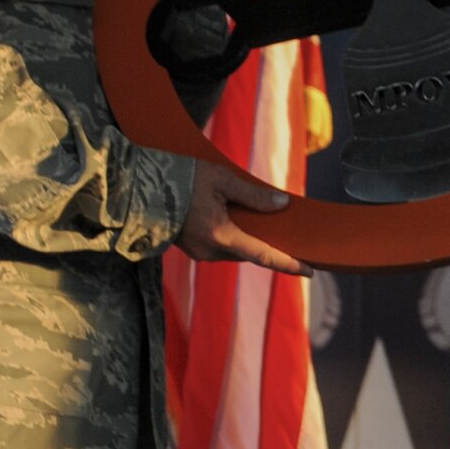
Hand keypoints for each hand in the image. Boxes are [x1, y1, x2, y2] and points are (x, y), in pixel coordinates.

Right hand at [178, 159, 312, 275]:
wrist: (139, 185)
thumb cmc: (181, 177)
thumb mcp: (221, 179)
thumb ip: (253, 195)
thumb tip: (280, 205)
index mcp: (221, 236)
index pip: (263, 255)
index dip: (289, 263)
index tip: (310, 270)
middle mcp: (210, 251)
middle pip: (248, 252)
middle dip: (266, 243)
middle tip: (288, 232)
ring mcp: (198, 252)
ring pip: (233, 248)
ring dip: (246, 237)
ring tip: (260, 217)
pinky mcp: (190, 247)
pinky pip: (219, 244)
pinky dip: (232, 234)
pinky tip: (234, 216)